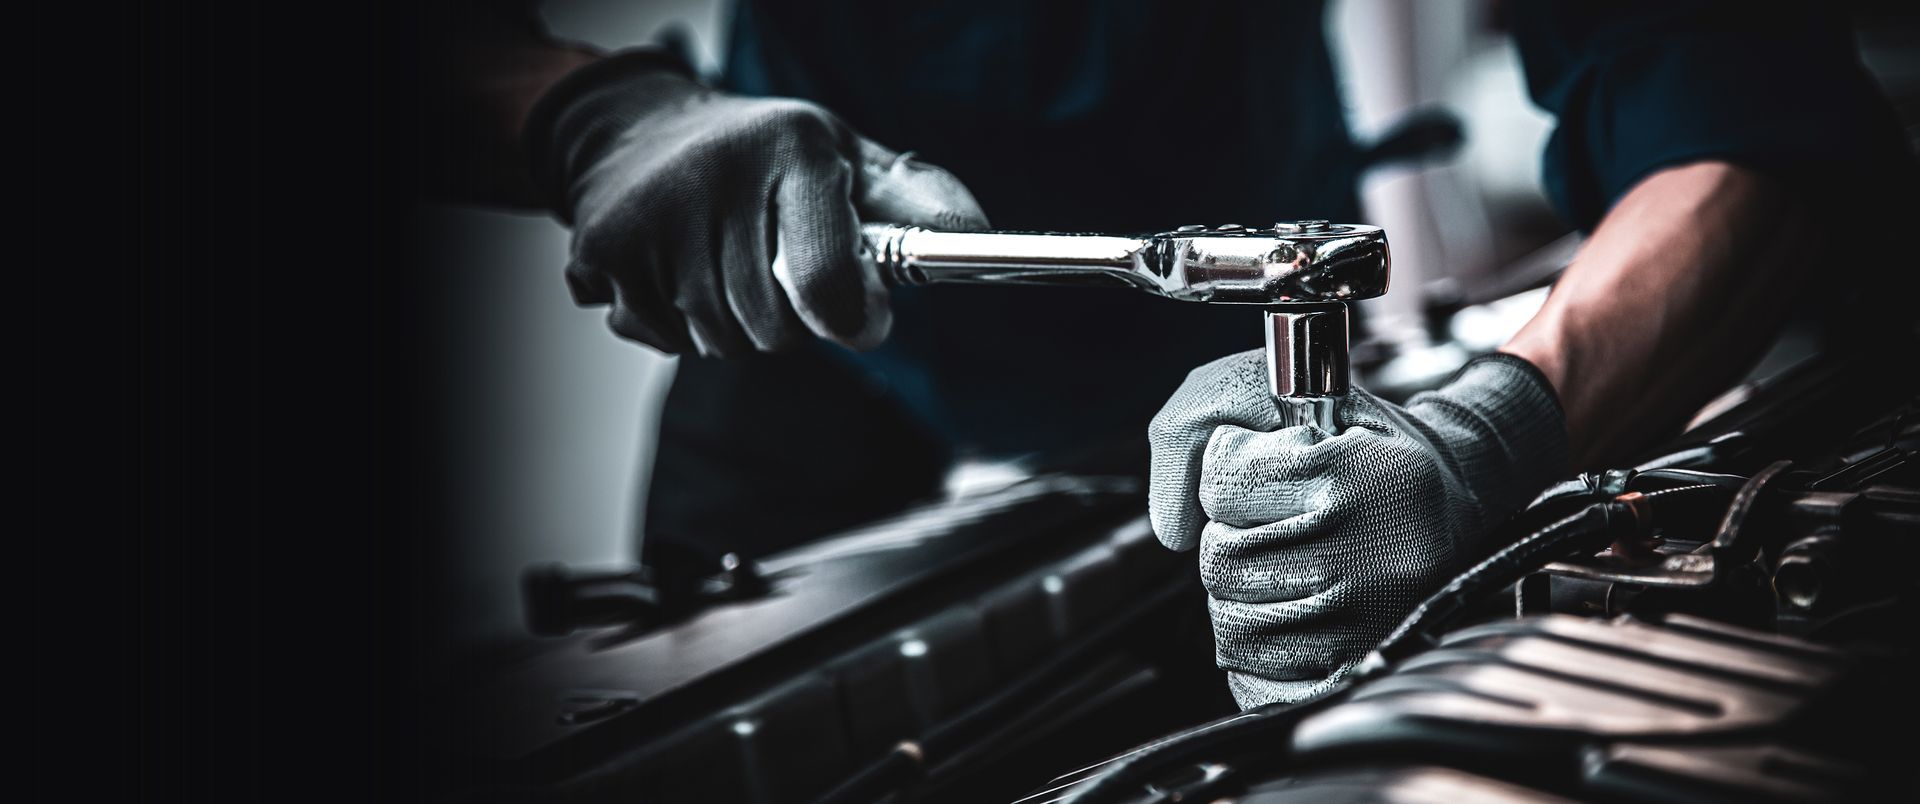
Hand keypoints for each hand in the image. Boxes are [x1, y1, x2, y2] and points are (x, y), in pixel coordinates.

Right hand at [525, 52, 988, 355]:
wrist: (634, 131)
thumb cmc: (761, 155)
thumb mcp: (843, 158)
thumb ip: (912, 199)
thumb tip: (982, 231)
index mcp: (791, 152)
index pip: (828, 283)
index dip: (853, 320)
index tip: (861, 318)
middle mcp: (715, 179)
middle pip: (775, 328)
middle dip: (790, 318)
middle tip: (775, 267)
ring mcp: (650, 218)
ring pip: (720, 343)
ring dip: (733, 325)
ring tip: (722, 263)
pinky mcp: (600, 253)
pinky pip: (662, 340)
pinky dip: (674, 325)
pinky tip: (673, 270)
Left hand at [1148, 350, 1565, 707]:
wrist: (1456, 492)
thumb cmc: (1360, 442)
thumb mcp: (1291, 394)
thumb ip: (1199, 419)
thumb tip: (1170, 526)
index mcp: (1359, 471)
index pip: (1224, 483)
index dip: (1223, 475)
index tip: (1254, 474)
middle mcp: (1374, 548)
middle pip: (1223, 561)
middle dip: (1226, 539)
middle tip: (1266, 523)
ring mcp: (1372, 615)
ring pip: (1232, 622)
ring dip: (1237, 594)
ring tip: (1279, 563)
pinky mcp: (1362, 662)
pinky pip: (1258, 673)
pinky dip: (1252, 646)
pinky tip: (1283, 608)